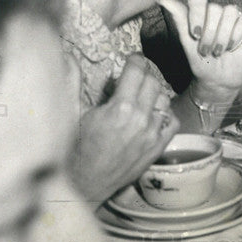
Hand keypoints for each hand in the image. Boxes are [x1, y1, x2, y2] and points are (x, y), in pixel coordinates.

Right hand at [68, 54, 177, 204]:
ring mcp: (151, 134)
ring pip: (164, 100)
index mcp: (120, 108)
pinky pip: (172, 122)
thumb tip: (69, 58)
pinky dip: (165, 114)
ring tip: (141, 97)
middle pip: (154, 82)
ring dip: (154, 95)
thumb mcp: (73, 113)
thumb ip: (73, 81)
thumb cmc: (75, 150)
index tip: (132, 60)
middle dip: (144, 76)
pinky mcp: (156, 148)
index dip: (135, 61)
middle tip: (135, 77)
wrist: (84, 184)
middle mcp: (140, 119)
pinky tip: (153, 114)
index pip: (138, 71)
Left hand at [159, 0, 241, 102]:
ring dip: (223, 35)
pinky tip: (232, 47)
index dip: (196, 15)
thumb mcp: (187, 43)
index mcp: (200, 13)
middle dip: (210, 33)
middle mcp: (217, 12)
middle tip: (206, 50)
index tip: (195, 35)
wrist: (217, 81)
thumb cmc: (201, 62)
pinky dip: (237, 34)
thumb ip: (179, 20)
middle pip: (214, 7)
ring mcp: (233, 17)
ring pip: (230, 11)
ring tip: (218, 51)